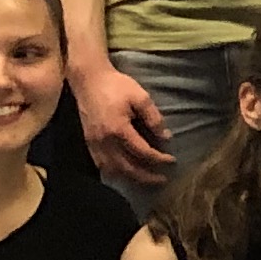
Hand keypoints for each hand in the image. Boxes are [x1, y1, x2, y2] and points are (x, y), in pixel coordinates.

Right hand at [76, 59, 173, 187]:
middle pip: (126, 167)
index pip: (142, 152)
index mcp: (118, 129)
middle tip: (162, 180)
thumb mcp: (141, 97)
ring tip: (146, 180)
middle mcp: (104, 141)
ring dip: (130, 177)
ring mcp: (93, 143)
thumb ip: (154, 119)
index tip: (172, 161)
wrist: (88, 79)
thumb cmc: (116, 85)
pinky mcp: (88, 142)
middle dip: (146, 176)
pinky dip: (114, 172)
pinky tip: (125, 173)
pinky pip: (101, 164)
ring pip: (112, 170)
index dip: (159, 159)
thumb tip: (165, 137)